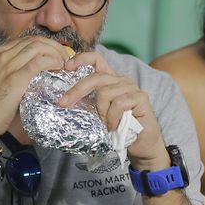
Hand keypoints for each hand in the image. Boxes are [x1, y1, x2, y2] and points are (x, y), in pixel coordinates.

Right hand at [0, 34, 72, 135]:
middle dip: (54, 46)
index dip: (45, 45)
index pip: (27, 40)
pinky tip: (59, 67)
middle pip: (35, 41)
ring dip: (56, 53)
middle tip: (65, 58)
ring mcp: (8, 65)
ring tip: (64, 63)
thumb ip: (13, 72)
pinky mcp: (16, 78)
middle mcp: (3, 55)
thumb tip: (34, 73)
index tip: (56, 54)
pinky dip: (53, 61)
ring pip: (38, 47)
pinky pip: (39, 62)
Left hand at [59, 52, 170, 170]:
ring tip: (107, 125)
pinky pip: (118, 104)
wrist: (140, 145)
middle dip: (77, 91)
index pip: (97, 59)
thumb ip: (87, 103)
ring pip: (105, 94)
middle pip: (95, 78)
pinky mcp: (140, 97)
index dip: (81, 59)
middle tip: (63, 103)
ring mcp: (132, 88)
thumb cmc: (118, 129)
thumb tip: (64, 100)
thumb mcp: (98, 114)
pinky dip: (113, 118)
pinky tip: (116, 126)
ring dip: (102, 113)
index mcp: (110, 80)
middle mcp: (121, 80)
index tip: (66, 66)